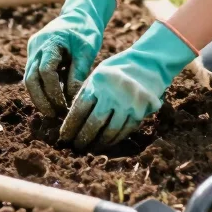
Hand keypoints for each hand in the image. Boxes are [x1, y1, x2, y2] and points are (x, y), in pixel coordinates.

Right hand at [24, 0, 116, 116]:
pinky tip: (52, 101)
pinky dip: (41, 89)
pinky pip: (33, 75)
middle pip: (31, 78)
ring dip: (39, 97)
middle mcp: (36, 46)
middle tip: (55, 116)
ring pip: (29, 79)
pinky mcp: (34, 54)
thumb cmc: (86, 30)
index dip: (53, 92)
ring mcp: (33, 50)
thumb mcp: (86, 51)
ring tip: (53, 112)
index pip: (45, 71)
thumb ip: (78, 75)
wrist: (79, 13)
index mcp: (50, 41)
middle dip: (41, 100)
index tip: (64, 107)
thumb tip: (73, 102)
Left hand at [60, 21, 196, 148]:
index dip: (70, 126)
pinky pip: (124, 132)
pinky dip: (113, 140)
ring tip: (89, 148)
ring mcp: (127, 104)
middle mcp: (112, 93)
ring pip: (109, 132)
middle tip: (75, 147)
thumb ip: (86, 94)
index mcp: (98, 82)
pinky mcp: (139, 112)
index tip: (64, 137)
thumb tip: (71, 119)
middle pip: (93, 124)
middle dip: (82, 138)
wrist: (147, 63)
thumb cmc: (116, 70)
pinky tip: (105, 143)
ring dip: (97, 143)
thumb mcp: (97, 75)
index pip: (79, 110)